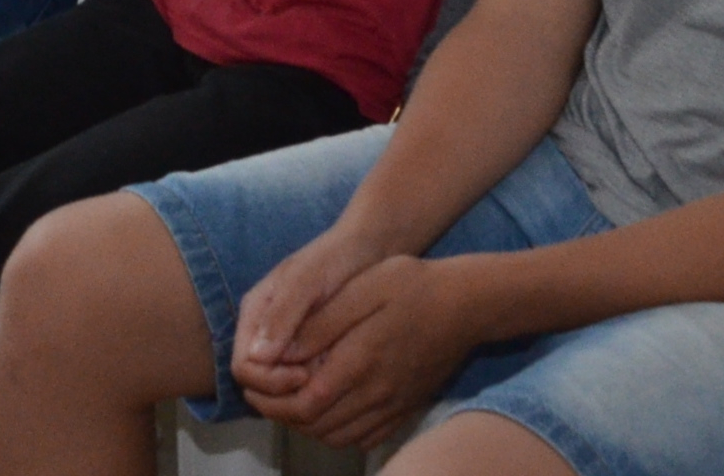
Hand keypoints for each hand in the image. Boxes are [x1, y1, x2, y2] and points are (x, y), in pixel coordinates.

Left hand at [242, 247, 476, 447]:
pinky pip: (366, 437)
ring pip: (339, 436)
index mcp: (360, 361)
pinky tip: (327, 411)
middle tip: (264, 396)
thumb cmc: (412, 285)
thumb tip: (279, 351)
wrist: (468, 304)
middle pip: (317, 425)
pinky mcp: (407, 408)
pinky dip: (339, 432)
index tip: (254, 387)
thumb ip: (320, 324)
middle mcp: (377, 393)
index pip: (304, 403)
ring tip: (288, 401)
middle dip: (283, 416)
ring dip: (307, 426)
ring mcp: (394, 405)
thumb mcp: (362, 290)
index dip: (273, 402)